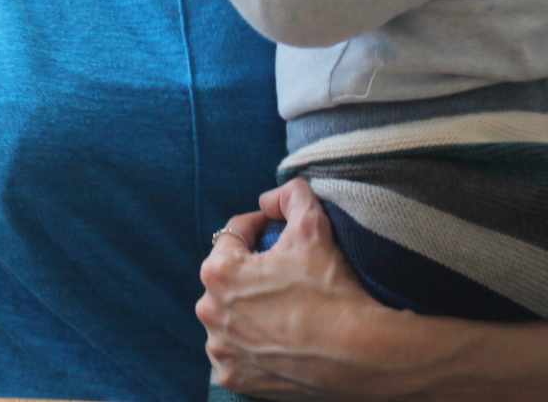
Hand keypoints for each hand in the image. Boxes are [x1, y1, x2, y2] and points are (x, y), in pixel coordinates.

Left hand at [198, 179, 427, 398]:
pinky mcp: (234, 377)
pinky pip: (237, 355)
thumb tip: (273, 196)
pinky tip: (277, 341)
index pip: (233, 236)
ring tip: (281, 309)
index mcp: (219, 272)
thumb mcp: (315, 229)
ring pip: (229, 318)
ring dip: (246, 311)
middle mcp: (209, 311)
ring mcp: (220, 349)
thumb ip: (291, 197)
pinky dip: (252, 348)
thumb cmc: (336, 291)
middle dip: (251, 272)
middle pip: (228, 279)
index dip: (258, 228)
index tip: (276, 230)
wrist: (364, 355)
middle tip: (284, 274)